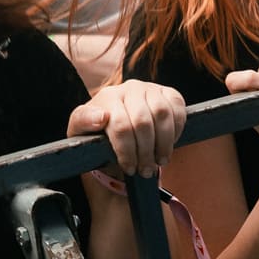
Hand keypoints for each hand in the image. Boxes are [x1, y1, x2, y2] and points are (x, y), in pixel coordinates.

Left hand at [69, 79, 185, 177]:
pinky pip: (178, 108)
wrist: (118, 125)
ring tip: (159, 161)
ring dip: (164, 143)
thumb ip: (83, 122)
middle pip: (143, 122)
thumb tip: (101, 117)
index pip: (121, 125)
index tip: (129, 168)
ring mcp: (150, 88)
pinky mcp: (168, 92)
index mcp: (107, 97)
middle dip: (145, 152)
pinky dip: (177, 129)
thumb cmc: (98, 131)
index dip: (127, 151)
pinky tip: (169, 144)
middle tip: (145, 170)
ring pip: (162, 114)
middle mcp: (129, 88)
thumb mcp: (81, 130)